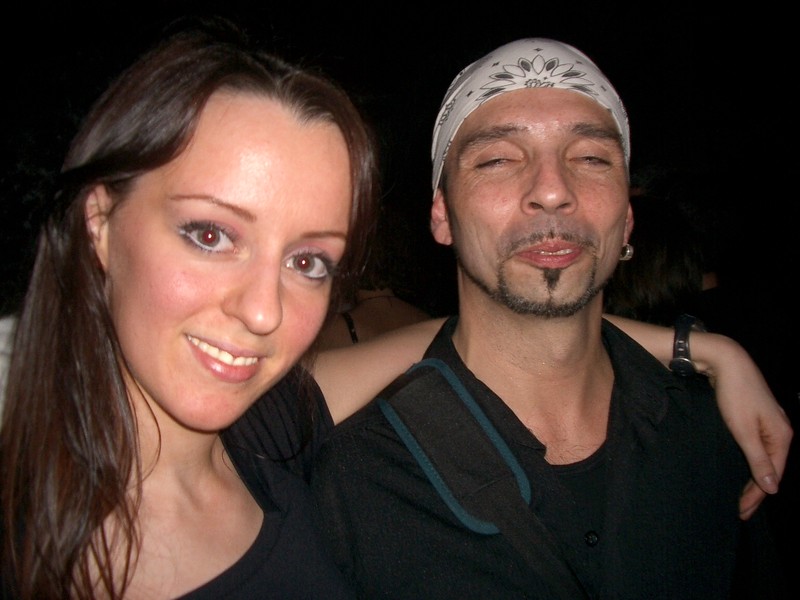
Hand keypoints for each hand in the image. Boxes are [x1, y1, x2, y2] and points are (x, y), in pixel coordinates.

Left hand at [695, 334, 792, 518]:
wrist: (726, 360)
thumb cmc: (734, 394)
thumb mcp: (744, 430)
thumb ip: (758, 458)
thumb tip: (772, 488)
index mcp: (783, 435)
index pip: (773, 475)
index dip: (757, 496)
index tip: (741, 512)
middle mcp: (781, 430)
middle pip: (770, 468)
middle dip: (756, 491)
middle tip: (739, 511)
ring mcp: (769, 423)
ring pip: (764, 458)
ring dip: (752, 477)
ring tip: (740, 496)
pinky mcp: (756, 417)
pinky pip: (757, 447)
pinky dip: (749, 461)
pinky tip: (742, 468)